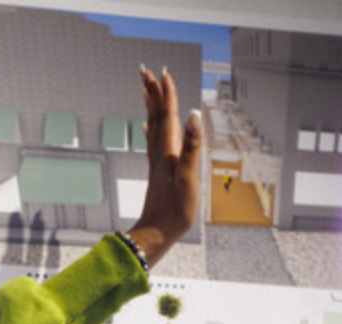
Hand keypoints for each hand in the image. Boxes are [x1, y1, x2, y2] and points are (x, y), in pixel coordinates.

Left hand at [129, 65, 202, 266]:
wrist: (156, 234)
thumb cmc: (174, 210)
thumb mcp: (189, 177)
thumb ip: (193, 146)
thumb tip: (195, 115)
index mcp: (168, 152)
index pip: (168, 116)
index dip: (167, 94)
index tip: (164, 72)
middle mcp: (160, 153)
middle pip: (156, 116)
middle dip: (152, 93)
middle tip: (146, 71)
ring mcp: (157, 162)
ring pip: (153, 127)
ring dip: (151, 107)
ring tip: (147, 90)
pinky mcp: (157, 172)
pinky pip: (153, 143)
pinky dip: (152, 130)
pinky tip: (149, 128)